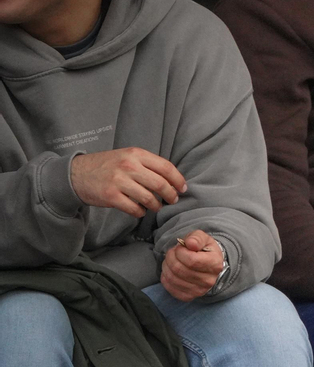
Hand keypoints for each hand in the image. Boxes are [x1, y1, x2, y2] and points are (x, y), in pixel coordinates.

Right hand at [70, 148, 186, 217]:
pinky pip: (134, 208)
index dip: (178, 180)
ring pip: (149, 198)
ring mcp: (118, 181)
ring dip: (156, 206)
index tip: (182, 188)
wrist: (76, 173)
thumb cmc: (107, 166)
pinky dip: (140, 212)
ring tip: (156, 206)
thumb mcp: (127, 156)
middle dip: (171, 195)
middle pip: (160, 184)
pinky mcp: (110, 196)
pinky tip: (140, 210)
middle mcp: (128, 166)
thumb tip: (172, 179)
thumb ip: (147, 164)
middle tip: (172, 200)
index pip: (166, 167)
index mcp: (136, 154)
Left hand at [161, 230, 224, 300]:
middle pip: (179, 269)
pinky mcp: (189, 297)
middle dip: (170, 258)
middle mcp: (209, 280)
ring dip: (166, 267)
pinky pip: (170, 288)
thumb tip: (190, 243)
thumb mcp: (203, 239)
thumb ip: (196, 238)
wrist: (208, 265)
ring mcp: (199, 291)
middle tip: (172, 253)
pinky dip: (166, 278)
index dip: (180, 252)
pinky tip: (170, 271)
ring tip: (171, 261)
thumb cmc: (204, 250)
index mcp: (215, 264)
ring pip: (173, 278)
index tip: (180, 248)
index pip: (191, 260)